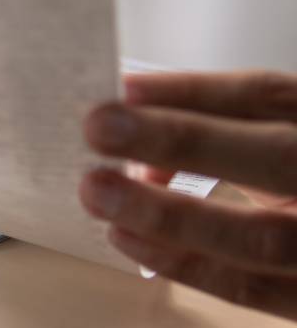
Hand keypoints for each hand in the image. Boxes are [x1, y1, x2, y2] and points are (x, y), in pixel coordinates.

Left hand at [79, 70, 296, 318]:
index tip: (124, 89)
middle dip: (180, 141)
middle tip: (100, 129)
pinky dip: (184, 264)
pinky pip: (250, 288)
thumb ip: (220, 135)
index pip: (269, 96)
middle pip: (274, 156)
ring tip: (99, 192)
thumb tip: (136, 148)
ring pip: (262, 236)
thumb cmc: (291, 178)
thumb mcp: (275, 139)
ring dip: (168, 214)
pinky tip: (129, 238)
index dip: (194, 90)